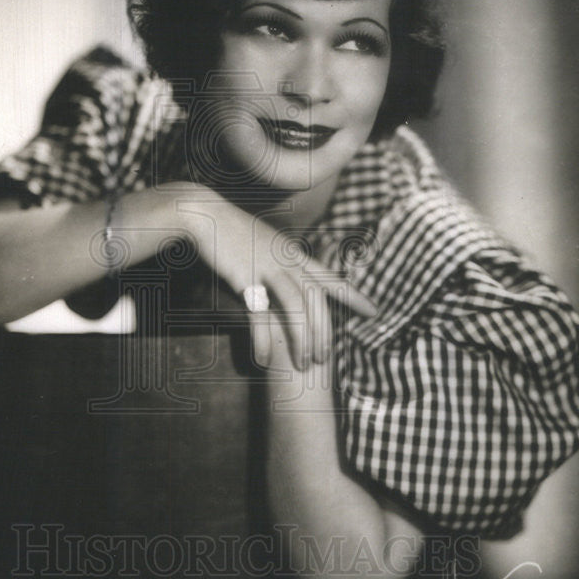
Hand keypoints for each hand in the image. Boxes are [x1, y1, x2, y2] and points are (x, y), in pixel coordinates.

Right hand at [173, 183, 375, 371]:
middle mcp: (286, 259)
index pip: (330, 277)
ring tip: (303, 365)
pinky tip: (262, 359)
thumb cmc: (228, 230)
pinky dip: (263, 338)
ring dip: (302, 339)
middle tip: (324, 359)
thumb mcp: (262, 241)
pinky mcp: (244, 277)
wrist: (204, 214)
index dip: (353, 295)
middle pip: (316, 299)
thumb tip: (286, 276)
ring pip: (297, 307)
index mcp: (292, 253)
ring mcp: (267, 267)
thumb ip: (278, 259)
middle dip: (323, 332)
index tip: (374, 311)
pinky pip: (259, 313)